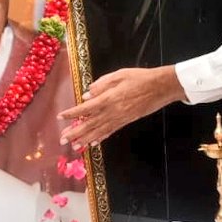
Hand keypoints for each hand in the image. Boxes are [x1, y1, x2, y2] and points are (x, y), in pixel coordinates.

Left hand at [58, 66, 186, 149]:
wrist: (160, 87)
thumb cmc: (140, 78)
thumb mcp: (119, 75)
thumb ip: (102, 84)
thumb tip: (86, 95)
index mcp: (109, 98)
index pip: (86, 108)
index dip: (72, 113)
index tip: (61, 117)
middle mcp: (112, 111)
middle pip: (90, 124)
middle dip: (75, 132)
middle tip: (62, 140)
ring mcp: (120, 118)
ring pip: (99, 131)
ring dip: (85, 139)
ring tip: (74, 146)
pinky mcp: (126, 121)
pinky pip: (111, 131)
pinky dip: (101, 138)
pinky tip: (94, 143)